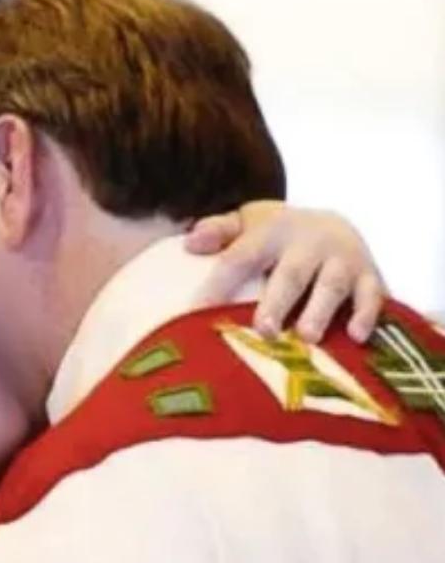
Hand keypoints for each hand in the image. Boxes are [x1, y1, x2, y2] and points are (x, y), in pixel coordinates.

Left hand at [185, 201, 384, 342]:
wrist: (335, 224)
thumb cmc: (276, 236)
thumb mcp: (248, 224)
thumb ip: (220, 231)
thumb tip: (190, 243)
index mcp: (272, 232)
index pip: (241, 258)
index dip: (219, 285)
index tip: (198, 313)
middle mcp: (310, 243)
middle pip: (292, 273)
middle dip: (278, 301)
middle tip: (264, 330)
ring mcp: (343, 260)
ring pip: (332, 285)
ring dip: (320, 311)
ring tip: (307, 338)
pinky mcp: (370, 277)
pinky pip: (372, 295)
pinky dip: (367, 315)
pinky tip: (356, 336)